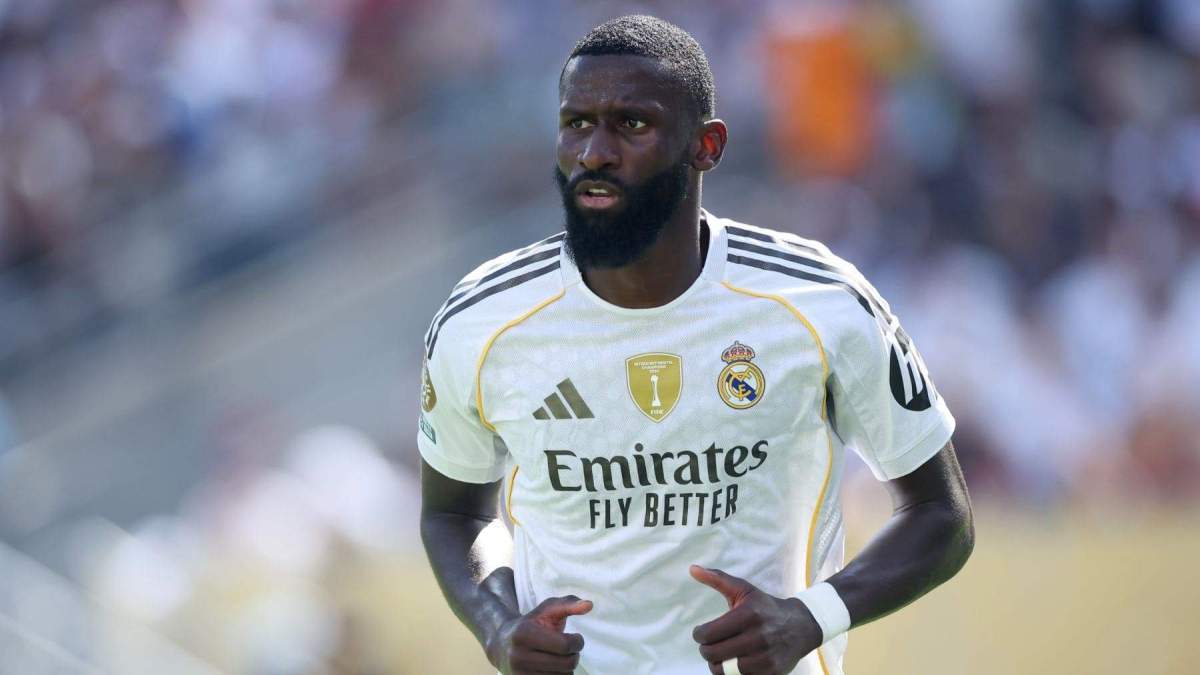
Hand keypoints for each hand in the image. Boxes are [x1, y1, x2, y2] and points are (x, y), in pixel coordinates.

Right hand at [487, 595, 592, 673]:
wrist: (503, 644)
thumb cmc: (532, 624)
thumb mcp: (547, 609)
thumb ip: (569, 604)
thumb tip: (589, 605)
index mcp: (524, 634)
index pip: (565, 645)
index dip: (577, 641)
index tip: (575, 637)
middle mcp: (518, 656)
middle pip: (567, 663)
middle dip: (574, 655)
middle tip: (568, 648)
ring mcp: (520, 673)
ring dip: (567, 668)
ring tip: (558, 657)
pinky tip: (553, 667)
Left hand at [690, 565, 821, 674]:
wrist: (801, 625)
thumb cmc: (765, 607)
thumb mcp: (744, 589)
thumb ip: (717, 579)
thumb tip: (692, 569)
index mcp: (748, 614)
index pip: (709, 633)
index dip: (699, 634)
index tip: (701, 632)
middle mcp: (758, 636)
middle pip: (713, 654)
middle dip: (706, 650)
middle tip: (709, 645)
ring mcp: (765, 657)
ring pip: (724, 671)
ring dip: (717, 664)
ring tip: (720, 655)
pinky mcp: (771, 672)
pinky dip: (732, 674)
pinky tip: (733, 663)